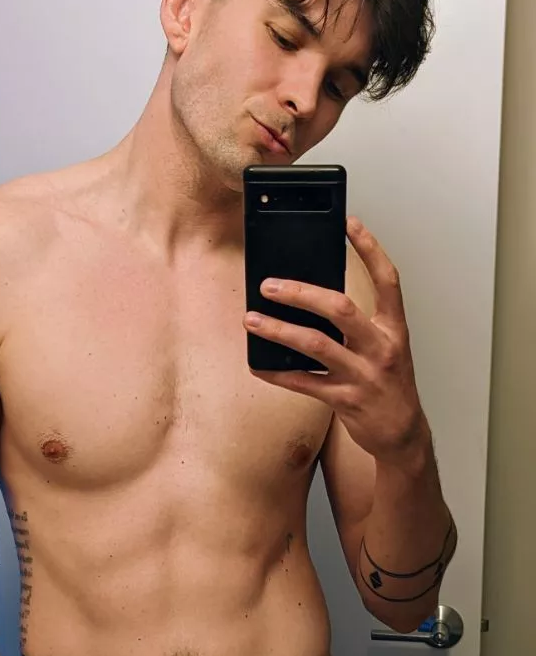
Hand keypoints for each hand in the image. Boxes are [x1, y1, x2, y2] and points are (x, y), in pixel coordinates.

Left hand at [243, 218, 427, 465]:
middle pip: (340, 309)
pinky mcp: (345, 400)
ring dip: (279, 330)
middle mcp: (381, 348)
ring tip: (252, 319)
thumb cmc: (389, 383)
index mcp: (394, 328)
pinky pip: (303, 382)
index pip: (388, 279)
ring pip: (315, 344)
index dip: (371, 248)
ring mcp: (363, 375)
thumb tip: (311, 298)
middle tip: (270, 285)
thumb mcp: (384, 346)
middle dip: (301, 293)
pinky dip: (276, 372)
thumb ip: (357, 323)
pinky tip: (257, 363)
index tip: (349, 222)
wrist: (402, 433)